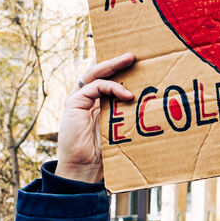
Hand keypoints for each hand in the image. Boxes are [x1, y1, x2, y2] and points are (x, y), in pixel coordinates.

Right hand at [58, 54, 135, 182]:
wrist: (85, 167)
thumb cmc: (104, 151)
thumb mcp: (119, 125)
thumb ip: (125, 110)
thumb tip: (146, 98)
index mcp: (95, 101)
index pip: (104, 76)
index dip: (115, 65)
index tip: (133, 57)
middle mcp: (85, 97)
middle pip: (99, 70)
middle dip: (115, 59)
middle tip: (134, 53)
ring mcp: (78, 98)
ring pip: (95, 72)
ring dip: (113, 64)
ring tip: (130, 59)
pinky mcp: (73, 102)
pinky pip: (94, 86)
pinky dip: (111, 87)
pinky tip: (126, 94)